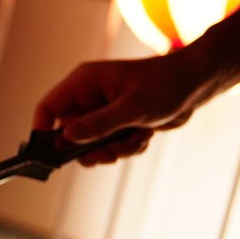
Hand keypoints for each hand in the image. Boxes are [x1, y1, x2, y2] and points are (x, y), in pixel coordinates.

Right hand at [32, 47, 220, 165]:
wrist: (196, 84)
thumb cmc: (166, 84)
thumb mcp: (132, 108)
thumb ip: (98, 125)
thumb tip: (65, 140)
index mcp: (84, 83)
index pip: (48, 108)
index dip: (43, 131)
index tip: (51, 154)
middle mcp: (88, 97)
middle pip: (68, 134)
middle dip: (90, 148)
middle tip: (108, 154)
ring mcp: (102, 111)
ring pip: (91, 144)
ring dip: (113, 149)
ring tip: (136, 138)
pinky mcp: (116, 123)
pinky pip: (109, 146)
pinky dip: (126, 147)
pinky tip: (144, 135)